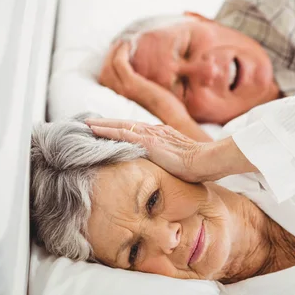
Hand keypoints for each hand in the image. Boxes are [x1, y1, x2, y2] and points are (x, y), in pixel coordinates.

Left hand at [86, 118, 208, 182]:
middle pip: (126, 124)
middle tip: (88, 122)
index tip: (107, 130)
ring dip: (102, 124)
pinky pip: (122, 133)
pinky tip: (93, 130)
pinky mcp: (149, 141)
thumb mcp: (182, 163)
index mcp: (162, 135)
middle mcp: (155, 130)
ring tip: (85, 124)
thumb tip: (168, 173)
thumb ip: (171, 163)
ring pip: (120, 125)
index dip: (120, 129)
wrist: (208, 161)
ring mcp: (152, 134)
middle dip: (107, 123)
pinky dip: (106, 130)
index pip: (137, 131)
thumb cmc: (200, 166)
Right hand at [97, 41, 189, 122]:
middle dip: (109, 55)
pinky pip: (120, 63)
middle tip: (119, 44)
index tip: (117, 52)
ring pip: (109, 65)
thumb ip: (142, 87)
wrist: (173, 118)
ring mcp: (124, 89)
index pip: (105, 79)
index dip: (108, 64)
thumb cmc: (166, 108)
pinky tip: (129, 44)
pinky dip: (121, 52)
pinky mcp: (132, 84)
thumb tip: (144, 75)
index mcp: (122, 98)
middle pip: (104, 71)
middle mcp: (119, 94)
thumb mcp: (150, 96)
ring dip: (114, 51)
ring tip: (124, 42)